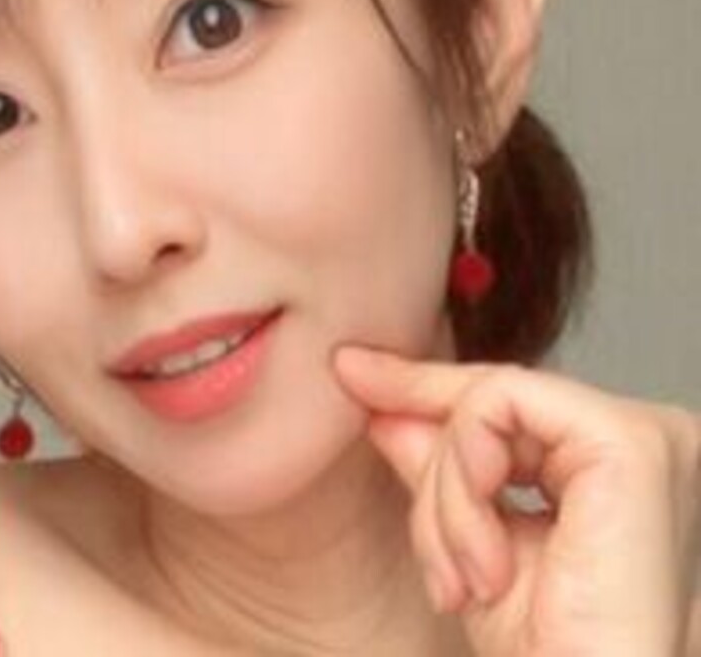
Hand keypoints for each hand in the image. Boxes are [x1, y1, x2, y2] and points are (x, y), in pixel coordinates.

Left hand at [333, 347, 700, 655]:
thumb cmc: (548, 653)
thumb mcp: (474, 543)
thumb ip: (441, 471)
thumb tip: (384, 408)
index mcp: (617, 466)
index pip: (507, 403)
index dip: (422, 385)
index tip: (349, 368)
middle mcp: (645, 437)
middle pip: (492, 400)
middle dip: (429, 462)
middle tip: (390, 471)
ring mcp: (645, 434)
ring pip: (487, 404)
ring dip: (447, 496)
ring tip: (461, 580)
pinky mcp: (628, 442)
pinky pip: (498, 408)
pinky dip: (464, 478)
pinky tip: (484, 560)